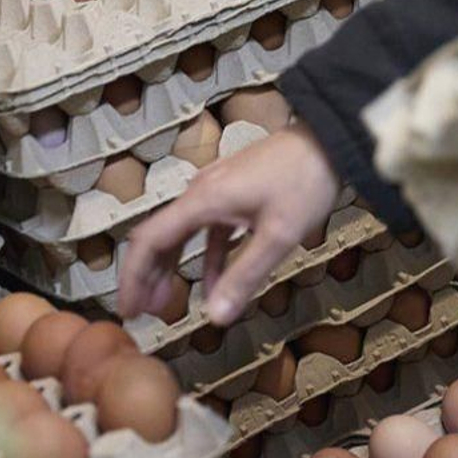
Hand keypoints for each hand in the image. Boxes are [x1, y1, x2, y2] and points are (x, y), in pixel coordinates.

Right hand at [118, 125, 340, 325]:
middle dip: (147, 276)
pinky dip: (207, 257)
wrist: (330, 140)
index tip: (127, 308)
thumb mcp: (278, 235)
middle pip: (160, 237)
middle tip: (140, 313)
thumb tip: (214, 318)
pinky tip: (212, 283)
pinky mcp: (234, 192)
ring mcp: (217, 190)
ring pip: (182, 233)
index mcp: (203, 200)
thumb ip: (245, 277)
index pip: (150, 240)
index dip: (133, 277)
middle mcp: (201, 192)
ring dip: (173, 268)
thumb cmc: (306, 181)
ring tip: (166, 303)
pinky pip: (209, 229)